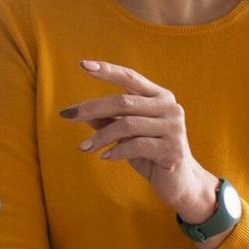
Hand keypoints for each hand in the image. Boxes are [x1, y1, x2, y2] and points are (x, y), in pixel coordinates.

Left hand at [60, 60, 218, 222]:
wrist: (180, 183)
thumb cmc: (150, 154)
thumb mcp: (126, 135)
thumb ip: (109, 121)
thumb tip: (81, 112)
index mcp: (159, 96)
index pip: (130, 77)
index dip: (107, 70)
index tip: (83, 64)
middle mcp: (169, 107)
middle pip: (124, 101)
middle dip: (92, 108)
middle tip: (67, 116)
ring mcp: (173, 128)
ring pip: (127, 125)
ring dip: (101, 136)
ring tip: (84, 147)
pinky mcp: (172, 149)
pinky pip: (137, 145)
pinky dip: (117, 151)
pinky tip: (105, 157)